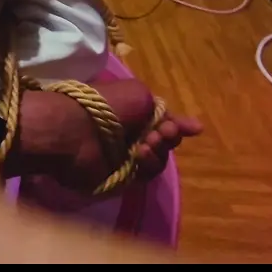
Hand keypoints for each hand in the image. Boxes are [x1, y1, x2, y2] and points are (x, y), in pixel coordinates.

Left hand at [14, 80, 200, 193]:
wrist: (75, 129)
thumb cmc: (106, 104)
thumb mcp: (139, 94)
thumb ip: (160, 110)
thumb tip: (179, 122)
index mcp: (130, 111)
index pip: (161, 120)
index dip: (178, 124)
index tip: (196, 128)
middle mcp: (129, 134)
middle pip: (164, 141)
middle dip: (170, 135)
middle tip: (164, 131)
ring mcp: (124, 156)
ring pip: (158, 159)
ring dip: (160, 149)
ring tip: (150, 141)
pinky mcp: (120, 177)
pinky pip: (145, 174)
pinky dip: (148, 163)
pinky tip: (141, 153)